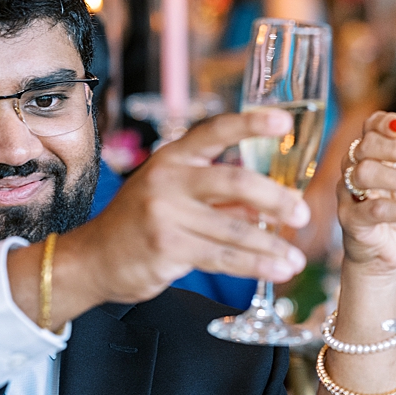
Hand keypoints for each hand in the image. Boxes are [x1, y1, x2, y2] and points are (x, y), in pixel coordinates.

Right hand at [17, 111, 310, 323]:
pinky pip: (222, 257)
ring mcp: (166, 214)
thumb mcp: (177, 194)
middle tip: (302, 214)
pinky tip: (277, 271)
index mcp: (174, 156)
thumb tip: (274, 200)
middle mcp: (168, 179)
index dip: (251, 124)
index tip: (285, 123)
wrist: (93, 259)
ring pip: (233, 228)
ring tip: (297, 260)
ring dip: (271, 246)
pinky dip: (254, 266)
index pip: (216, 131)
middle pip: (233, 182)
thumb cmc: (143, 222)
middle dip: (275, 199)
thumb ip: (223, 195)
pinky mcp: (167, 248)